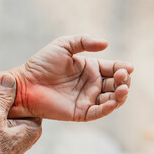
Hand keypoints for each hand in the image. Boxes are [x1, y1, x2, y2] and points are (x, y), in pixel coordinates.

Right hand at [0, 74, 41, 153]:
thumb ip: (3, 97)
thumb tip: (8, 78)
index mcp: (33, 126)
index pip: (30, 100)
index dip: (18, 90)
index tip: (8, 82)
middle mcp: (29, 132)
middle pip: (20, 107)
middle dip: (8, 99)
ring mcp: (19, 137)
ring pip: (11, 115)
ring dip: (1, 109)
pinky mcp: (8, 141)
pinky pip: (5, 123)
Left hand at [10, 34, 133, 121]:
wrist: (25, 83)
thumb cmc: (41, 63)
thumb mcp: (63, 45)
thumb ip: (84, 41)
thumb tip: (106, 43)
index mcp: (90, 69)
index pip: (113, 68)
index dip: (122, 68)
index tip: (128, 67)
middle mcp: (91, 84)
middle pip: (116, 84)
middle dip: (123, 80)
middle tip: (122, 76)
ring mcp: (87, 99)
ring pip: (112, 99)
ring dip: (120, 95)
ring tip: (122, 87)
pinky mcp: (80, 112)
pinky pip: (98, 112)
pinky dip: (108, 108)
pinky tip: (113, 101)